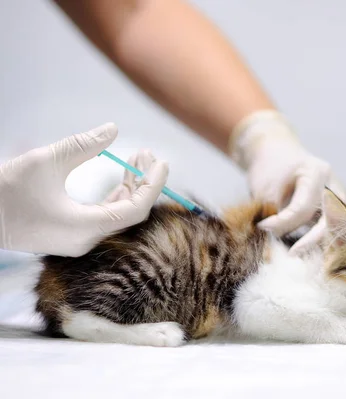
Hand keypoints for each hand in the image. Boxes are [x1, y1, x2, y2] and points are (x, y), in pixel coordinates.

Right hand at [0, 123, 168, 256]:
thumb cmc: (5, 190)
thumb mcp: (47, 161)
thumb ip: (84, 145)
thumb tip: (113, 129)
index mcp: (87, 228)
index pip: (136, 209)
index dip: (153, 185)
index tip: (162, 162)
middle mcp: (88, 239)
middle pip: (130, 211)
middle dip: (142, 181)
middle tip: (147, 154)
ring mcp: (80, 240)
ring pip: (118, 214)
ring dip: (130, 187)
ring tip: (136, 159)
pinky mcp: (72, 235)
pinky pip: (105, 217)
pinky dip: (115, 197)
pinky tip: (122, 178)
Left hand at [230, 111, 345, 253]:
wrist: (275, 152)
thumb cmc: (269, 167)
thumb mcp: (266, 189)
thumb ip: (275, 214)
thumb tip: (278, 239)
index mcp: (317, 172)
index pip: (304, 208)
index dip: (283, 222)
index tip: (262, 228)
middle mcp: (332, 184)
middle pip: (329, 218)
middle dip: (312, 239)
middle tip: (292, 254)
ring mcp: (336, 196)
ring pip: (333, 224)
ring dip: (317, 240)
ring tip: (296, 253)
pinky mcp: (333, 207)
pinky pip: (330, 225)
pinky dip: (318, 237)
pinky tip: (304, 249)